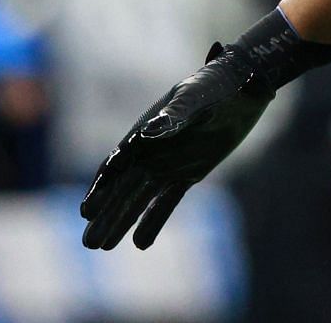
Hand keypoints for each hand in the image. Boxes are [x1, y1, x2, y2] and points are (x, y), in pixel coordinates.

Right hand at [80, 44, 274, 249]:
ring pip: (140, 198)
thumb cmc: (216, 85)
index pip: (117, 165)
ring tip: (103, 246)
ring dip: (122, 221)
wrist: (243, 85)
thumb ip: (174, 116)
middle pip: (123, 188)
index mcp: (146, 132)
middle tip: (88, 243)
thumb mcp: (195, 97)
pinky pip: (167, 201)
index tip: (87, 211)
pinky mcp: (189, 173)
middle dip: (106, 215)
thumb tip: (147, 133)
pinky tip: (140, 244)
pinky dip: (153, 220)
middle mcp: (152, 151)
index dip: (101, 188)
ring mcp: (169, 163)